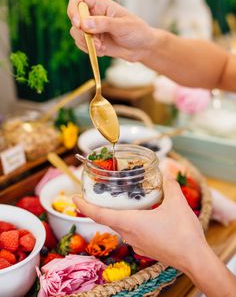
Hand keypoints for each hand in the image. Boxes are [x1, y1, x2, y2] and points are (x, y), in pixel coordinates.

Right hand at [67, 0, 156, 61]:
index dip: (73, 9)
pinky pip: (81, 44)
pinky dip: (89, 50)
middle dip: (81, 33)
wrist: (142, 48)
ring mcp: (92, 28)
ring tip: (101, 48)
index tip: (79, 23)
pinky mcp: (93, 41)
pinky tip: (102, 52)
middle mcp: (93, 14)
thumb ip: (103, 24)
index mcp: (100, 4)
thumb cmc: (137, 31)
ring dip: (86, 43)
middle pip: (74, 18)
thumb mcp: (123, 26)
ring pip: (76, 33)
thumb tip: (83, 23)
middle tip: (94, 42)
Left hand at [73, 176, 206, 271]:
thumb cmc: (182, 232)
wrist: (195, 259)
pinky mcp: (145, 247)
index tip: (73, 199)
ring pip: (120, 225)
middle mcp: (129, 234)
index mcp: (130, 222)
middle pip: (107, 218)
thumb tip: (165, 171)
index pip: (99, 214)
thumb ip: (169, 185)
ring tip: (119, 199)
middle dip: (99, 206)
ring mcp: (136, 243)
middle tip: (97, 192)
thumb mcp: (176, 202)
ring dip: (116, 213)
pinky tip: (140, 214)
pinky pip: (131, 231)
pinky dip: (128, 220)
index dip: (84, 206)